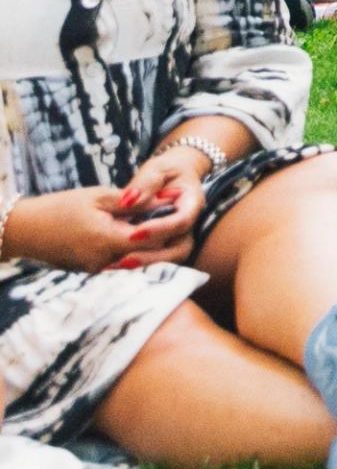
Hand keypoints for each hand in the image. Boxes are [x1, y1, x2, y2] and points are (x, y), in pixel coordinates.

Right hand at [4, 183, 186, 272]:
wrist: (24, 230)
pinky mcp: (91, 271)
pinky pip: (119, 261)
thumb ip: (137, 201)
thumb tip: (171, 197)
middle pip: (148, 252)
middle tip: (173, 214)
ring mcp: (97, 270)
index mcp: (109, 241)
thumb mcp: (101, 197)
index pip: (154, 238)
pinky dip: (129, 247)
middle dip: (163, 235)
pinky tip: (132, 231)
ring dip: (147, 242)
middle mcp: (105, 261)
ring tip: (155, 220)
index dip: (170, 223)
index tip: (180, 206)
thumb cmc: (61, 207)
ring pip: (135, 258)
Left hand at [108, 160, 202, 261]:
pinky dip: (139, 265)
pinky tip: (115, 265)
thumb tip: (128, 201)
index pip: (182, 221)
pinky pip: (157, 260)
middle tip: (123, 260)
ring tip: (116, 266)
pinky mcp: (167, 245)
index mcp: (192, 203)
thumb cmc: (166, 171)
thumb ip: (145, 183)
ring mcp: (180, 237)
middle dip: (152, 257)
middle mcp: (190, 225)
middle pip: (180, 249)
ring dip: (144, 265)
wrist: (174, 176)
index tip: (134, 233)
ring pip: (169, 259)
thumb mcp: (157, 169)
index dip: (160, 229)